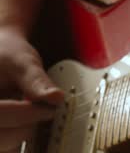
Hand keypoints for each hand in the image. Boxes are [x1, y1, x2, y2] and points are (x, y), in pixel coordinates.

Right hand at [0, 29, 62, 151]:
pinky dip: (21, 136)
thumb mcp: (22, 62)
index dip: (24, 115)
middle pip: (0, 136)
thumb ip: (37, 81)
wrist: (1, 53)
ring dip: (24, 132)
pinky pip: (7, 145)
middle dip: (26, 126)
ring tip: (33, 110)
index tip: (49, 107)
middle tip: (45, 111)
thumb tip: (56, 98)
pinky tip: (29, 119)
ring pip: (4, 145)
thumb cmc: (7, 55)